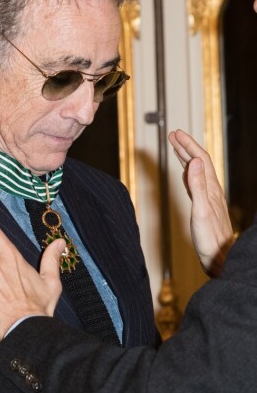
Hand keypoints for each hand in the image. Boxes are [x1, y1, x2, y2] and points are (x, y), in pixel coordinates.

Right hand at [168, 129, 233, 276]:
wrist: (220, 258)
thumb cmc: (210, 239)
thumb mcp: (201, 210)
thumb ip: (197, 185)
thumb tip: (194, 161)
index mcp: (210, 189)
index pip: (199, 159)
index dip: (188, 144)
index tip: (176, 134)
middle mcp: (211, 190)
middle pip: (198, 162)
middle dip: (186, 146)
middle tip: (173, 135)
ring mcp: (208, 197)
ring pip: (196, 171)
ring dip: (186, 157)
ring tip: (176, 147)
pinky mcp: (204, 205)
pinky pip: (194, 182)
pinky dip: (187, 172)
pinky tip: (184, 173)